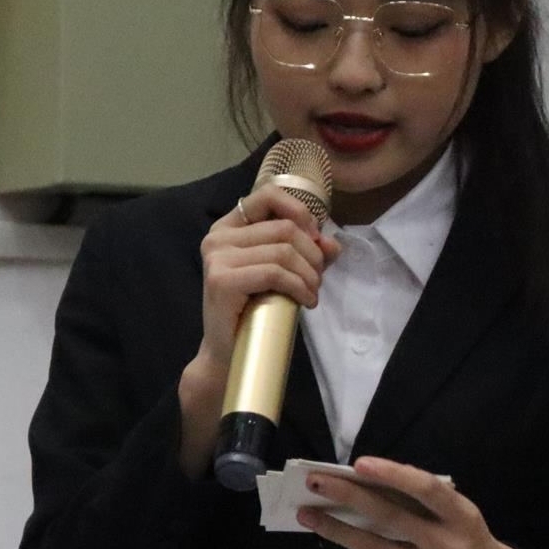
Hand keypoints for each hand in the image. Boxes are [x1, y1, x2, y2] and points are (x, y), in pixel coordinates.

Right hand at [177, 186, 340, 476]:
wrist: (228, 354)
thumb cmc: (254, 311)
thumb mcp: (283, 273)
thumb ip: (306, 252)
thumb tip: (332, 243)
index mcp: (228, 227)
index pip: (268, 195)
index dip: (301, 212)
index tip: (315, 239)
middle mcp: (217, 237)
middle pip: (285, 228)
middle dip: (312, 254)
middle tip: (317, 279)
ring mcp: (217, 258)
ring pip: (283, 251)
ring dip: (309, 274)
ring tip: (312, 293)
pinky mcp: (222, 281)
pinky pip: (275, 273)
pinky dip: (299, 287)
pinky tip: (305, 302)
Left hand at [296, 457, 524, 548]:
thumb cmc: (462, 535)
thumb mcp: (456, 512)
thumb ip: (421, 500)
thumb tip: (363, 483)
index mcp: (461, 516)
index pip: (426, 490)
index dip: (393, 475)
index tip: (358, 464)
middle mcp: (448, 546)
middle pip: (390, 519)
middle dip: (348, 498)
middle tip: (314, 483)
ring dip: (336, 530)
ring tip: (308, 514)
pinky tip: (340, 540)